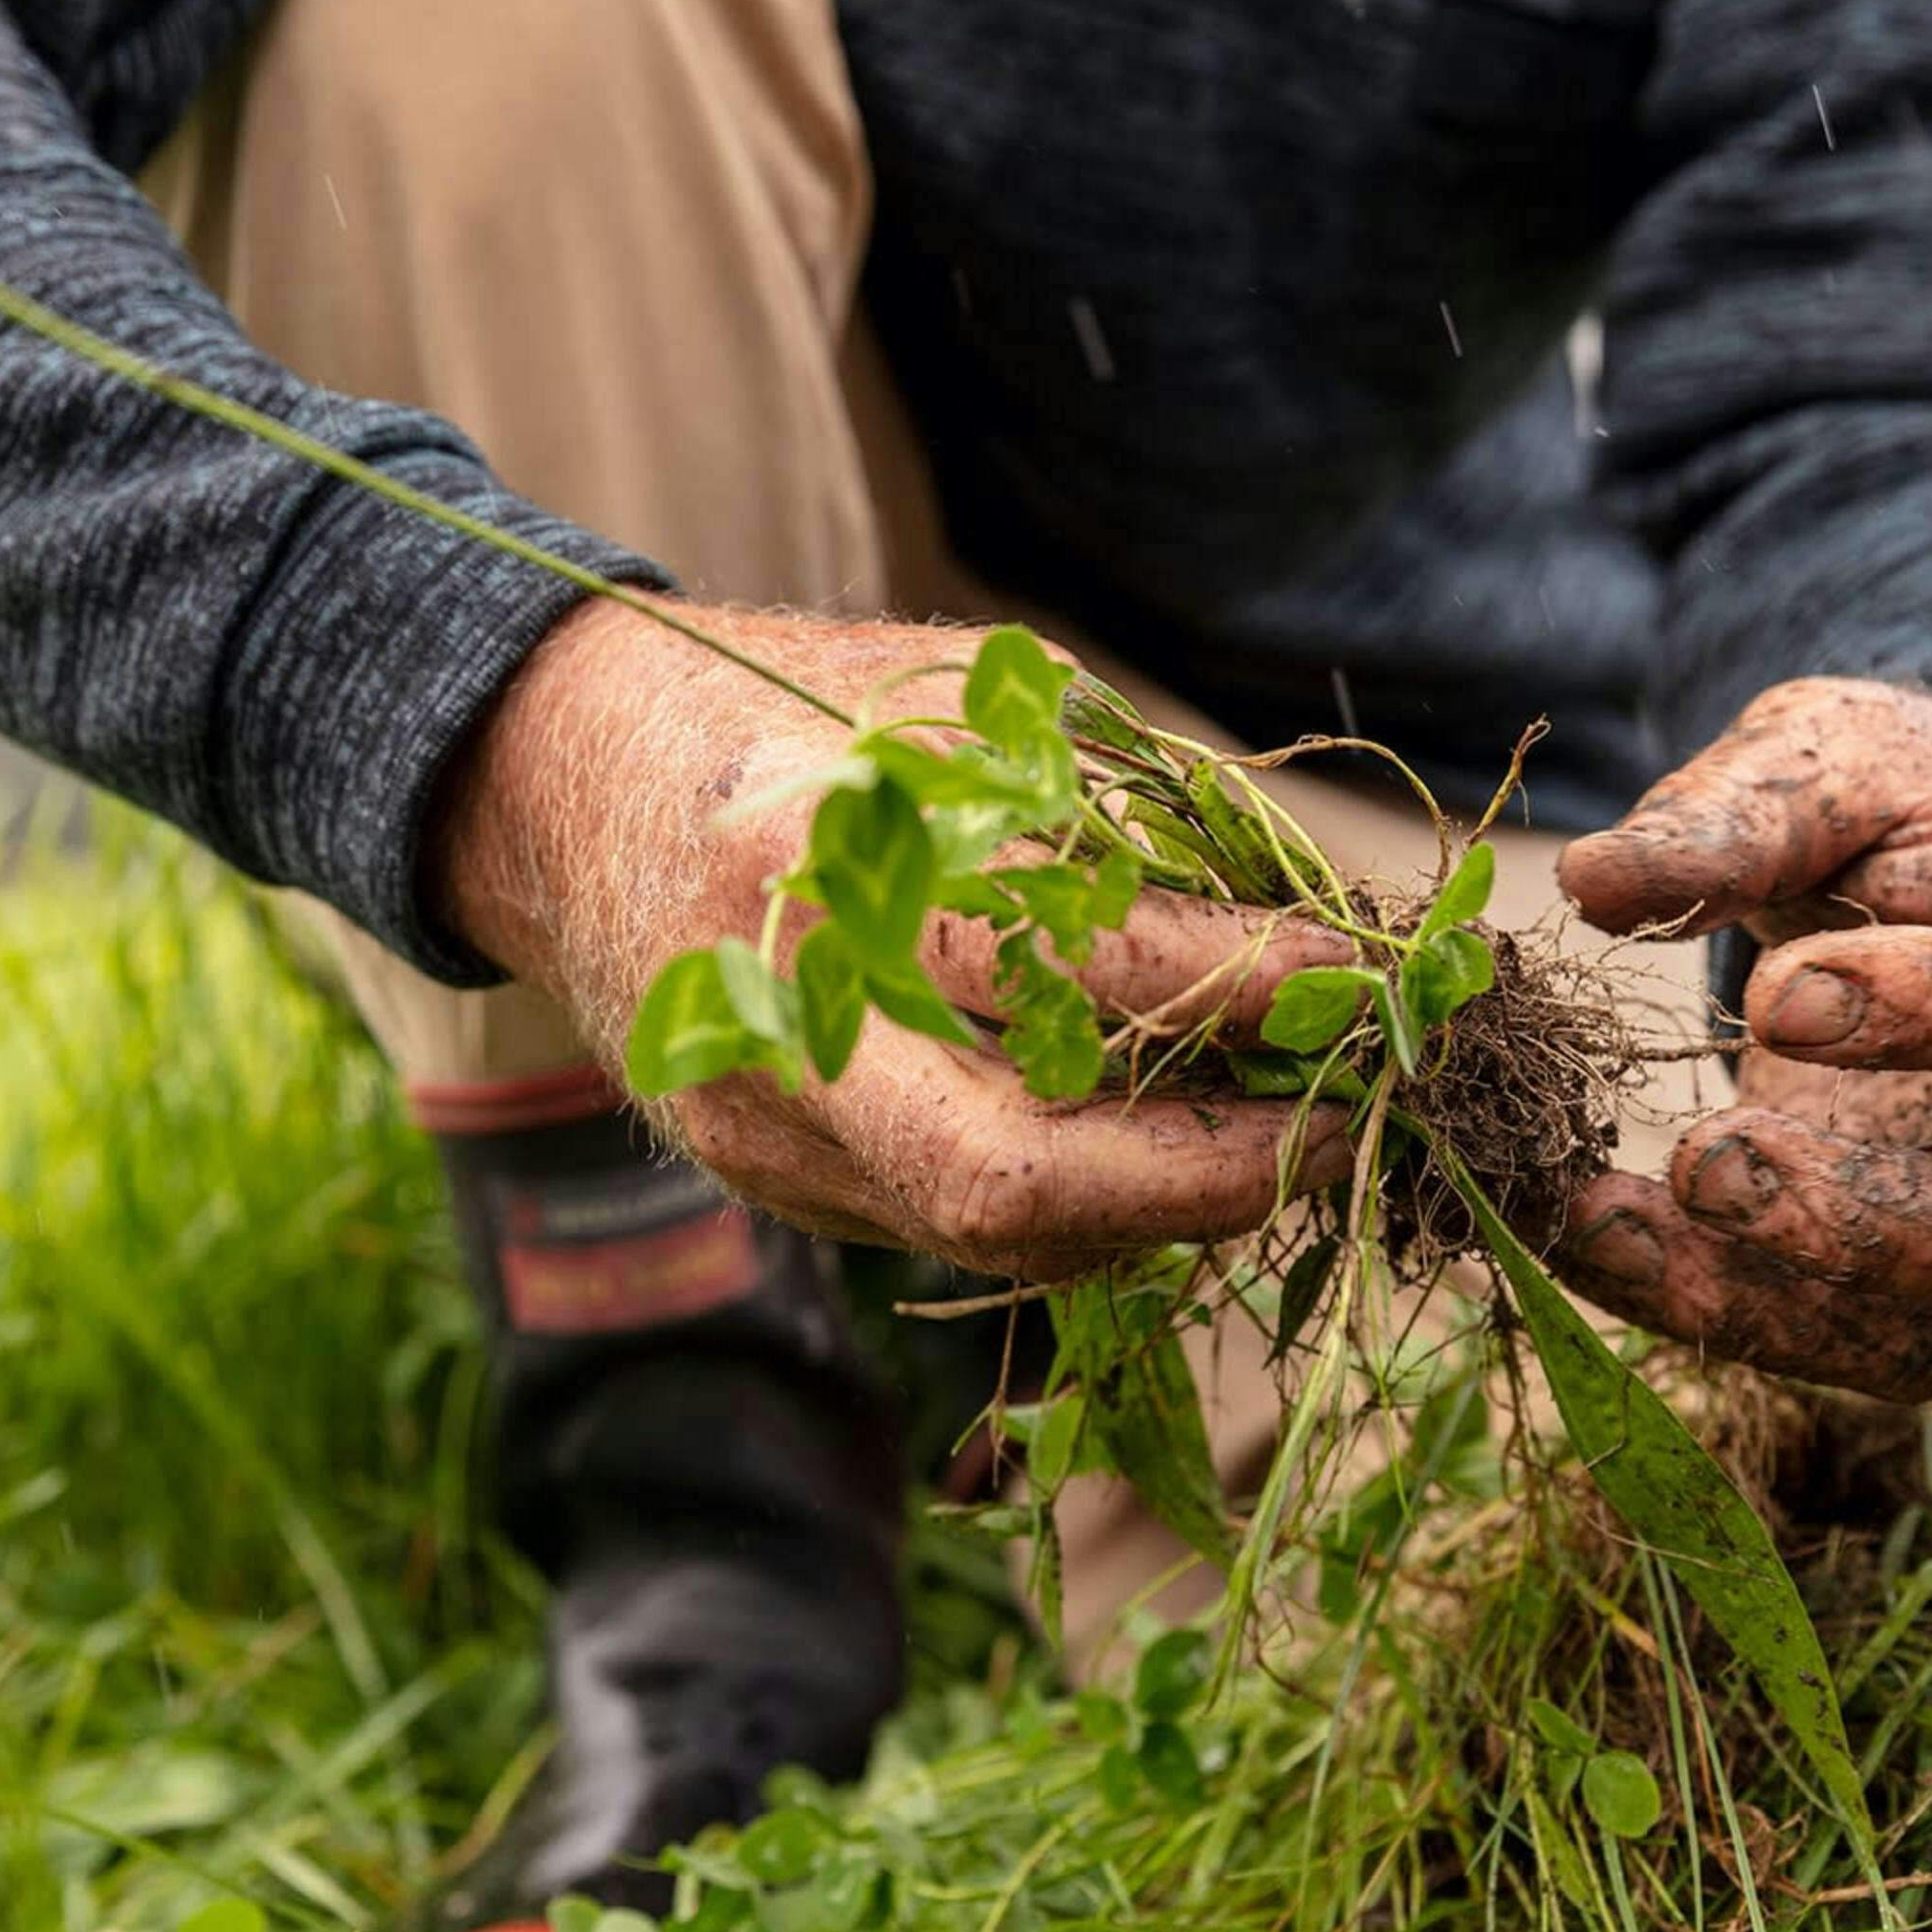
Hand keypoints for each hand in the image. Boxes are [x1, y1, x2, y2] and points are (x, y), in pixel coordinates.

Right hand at [433, 597, 1354, 1276]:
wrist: (562, 785)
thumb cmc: (788, 709)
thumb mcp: (958, 698)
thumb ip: (1118, 806)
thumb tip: (1307, 916)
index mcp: (825, 853)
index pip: (1079, 959)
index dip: (1250, 985)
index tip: (1369, 976)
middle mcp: (779, 1013)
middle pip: (1013, 1175)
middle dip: (1214, 1175)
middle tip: (1345, 1127)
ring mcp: (758, 1123)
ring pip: (994, 1233)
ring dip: (1161, 1205)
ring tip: (1274, 1134)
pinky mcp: (764, 1179)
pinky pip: (952, 1228)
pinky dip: (1080, 1203)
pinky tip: (1154, 1146)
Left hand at [1552, 679, 1931, 1402]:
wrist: (1909, 861)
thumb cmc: (1887, 799)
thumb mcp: (1821, 757)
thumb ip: (1730, 815)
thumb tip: (1593, 882)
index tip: (1775, 997)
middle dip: (1872, 1228)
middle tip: (1706, 1166)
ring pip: (1923, 1333)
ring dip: (1751, 1300)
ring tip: (1595, 1219)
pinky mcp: (1894, 1277)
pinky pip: (1816, 1338)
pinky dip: (1689, 1302)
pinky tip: (1579, 1231)